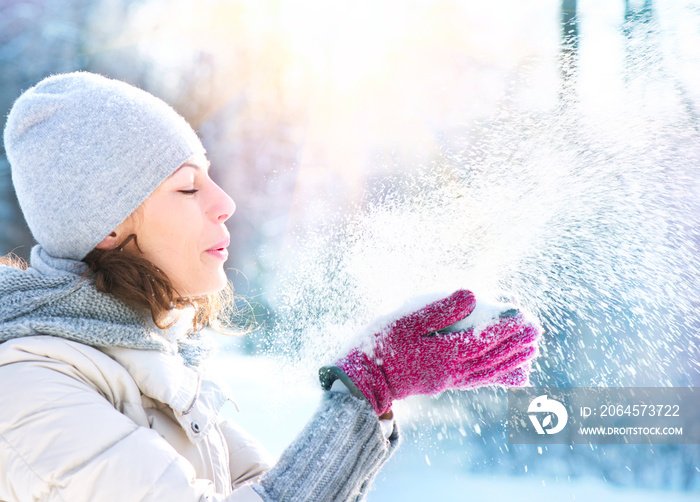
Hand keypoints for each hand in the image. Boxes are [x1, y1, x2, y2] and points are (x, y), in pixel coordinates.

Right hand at [319, 290, 541, 414]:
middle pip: (491, 355)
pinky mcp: (444, 383)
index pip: (481, 338)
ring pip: (488, 370)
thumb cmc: (381, 344)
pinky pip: (478, 381)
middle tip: (536, 329)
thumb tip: (471, 293)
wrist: (366, 379)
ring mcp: (449, 379)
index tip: (521, 312)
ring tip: (532, 349)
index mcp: (442, 352)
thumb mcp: (405, 320)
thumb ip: (440, 308)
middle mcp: (451, 369)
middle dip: (515, 342)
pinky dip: (497, 376)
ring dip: (512, 359)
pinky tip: (509, 373)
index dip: (503, 325)